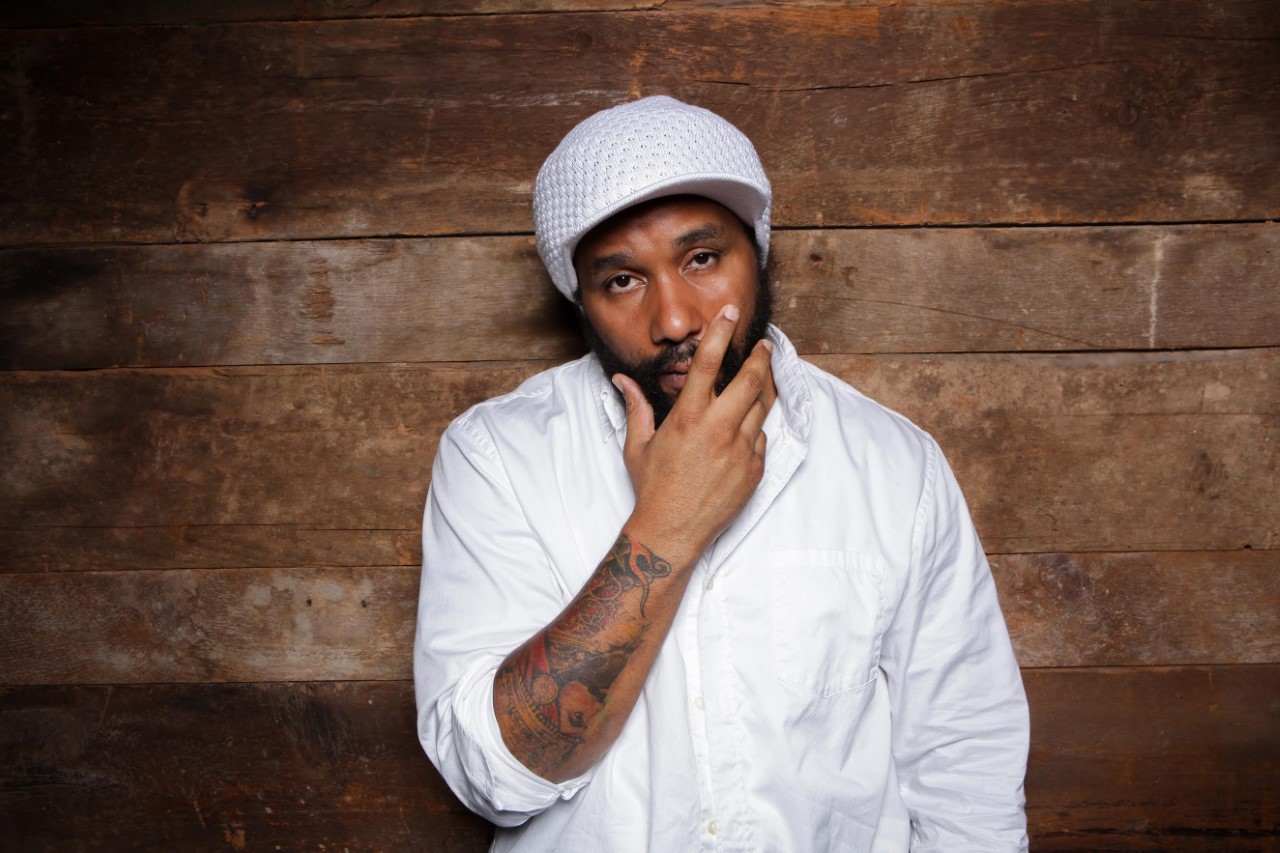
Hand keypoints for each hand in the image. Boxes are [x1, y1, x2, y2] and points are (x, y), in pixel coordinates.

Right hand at [613, 305, 775, 564]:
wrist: (672, 531)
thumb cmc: (652, 488)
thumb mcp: (637, 445)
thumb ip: (635, 407)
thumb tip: (621, 381)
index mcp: (688, 418)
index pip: (707, 363)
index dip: (720, 333)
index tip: (729, 313)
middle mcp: (718, 429)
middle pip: (751, 381)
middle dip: (760, 358)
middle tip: (764, 346)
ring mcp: (741, 450)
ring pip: (760, 409)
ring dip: (761, 392)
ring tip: (761, 380)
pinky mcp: (754, 470)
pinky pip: (760, 440)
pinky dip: (752, 432)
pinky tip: (741, 433)